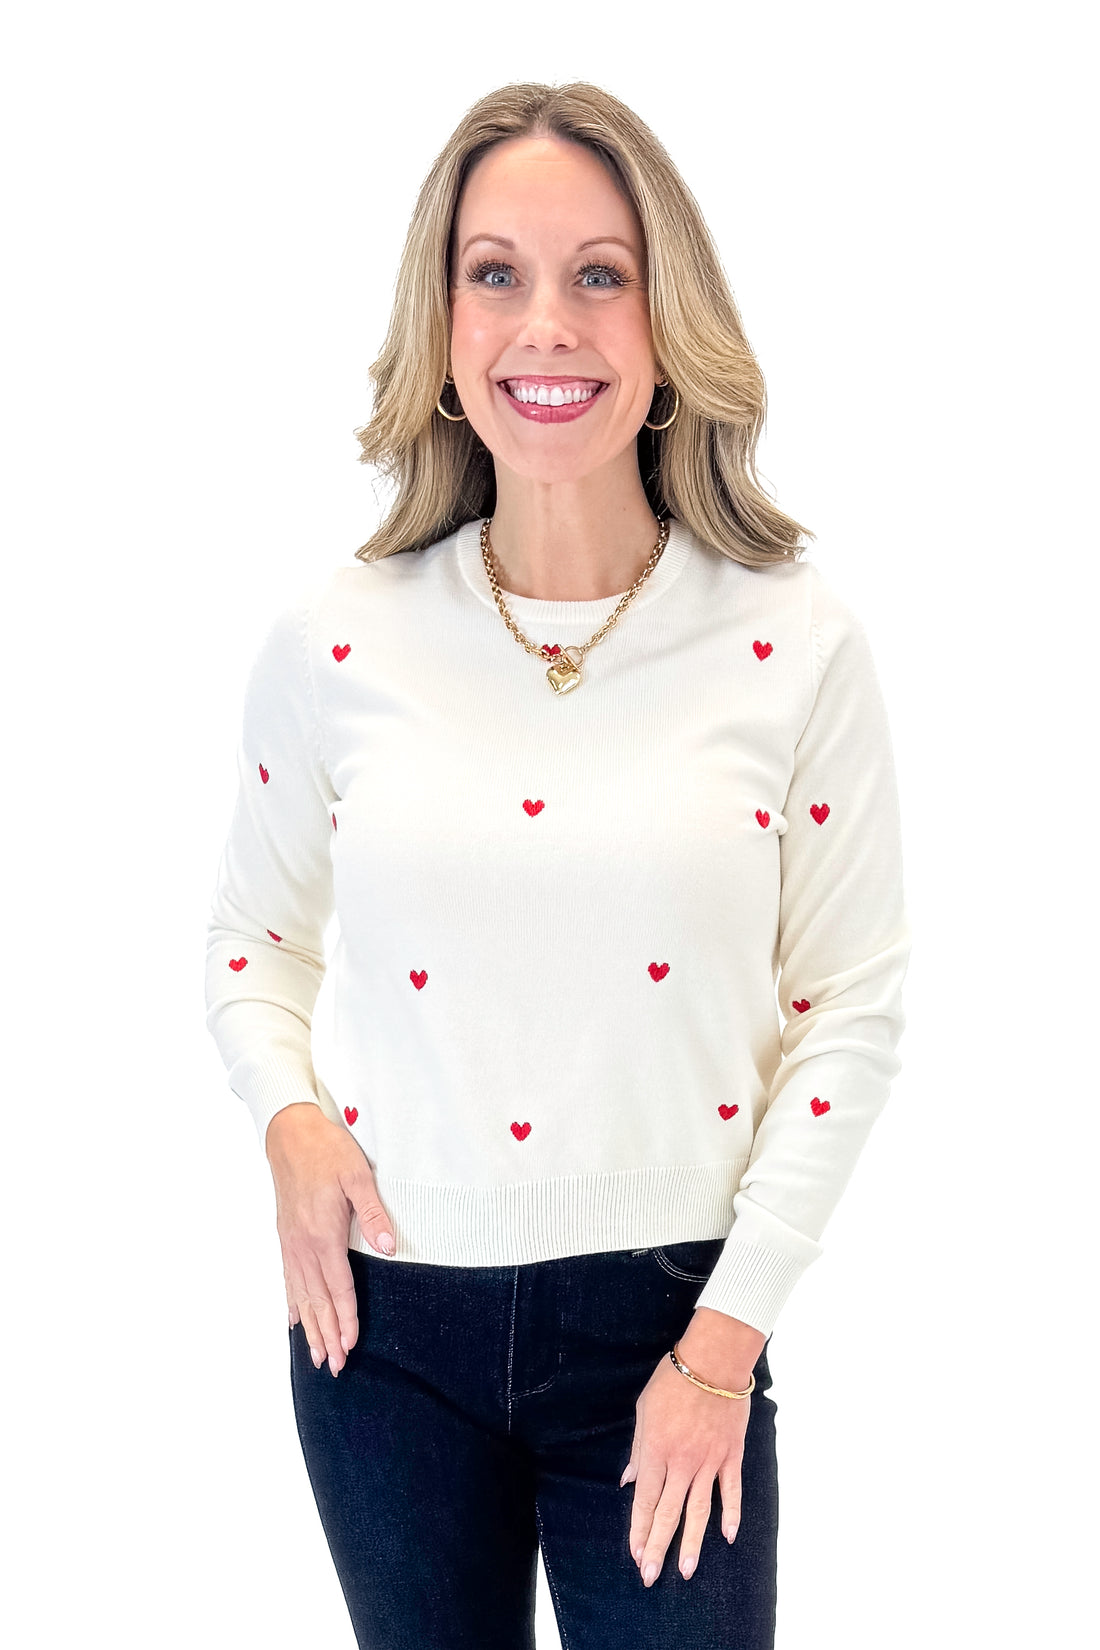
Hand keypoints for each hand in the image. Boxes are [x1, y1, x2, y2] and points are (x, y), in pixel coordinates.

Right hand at [265, 1102, 395, 1378]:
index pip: (339, 1286)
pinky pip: (288, 1278)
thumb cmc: (327, 1152)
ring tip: (316, 1354)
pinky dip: (292, 1303)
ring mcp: (291, 1243)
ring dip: (310, 1326)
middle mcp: (303, 1245)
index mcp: (324, 1234)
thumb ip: (374, 1214)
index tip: (351, 1345)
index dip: (346, 1318)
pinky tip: (294, 1320)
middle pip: (318, 1299)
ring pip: (301, 1294)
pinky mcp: (285, 1236)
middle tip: (335, 1366)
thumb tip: (390, 1247)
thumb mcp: (358, 1176)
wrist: (290, 1135)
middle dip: (327, 1333)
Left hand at [620, 1345, 752, 1585]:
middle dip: (658, 1547)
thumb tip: (629, 1481)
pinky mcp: (732, 1455)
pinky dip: (732, 1514)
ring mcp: (710, 1461)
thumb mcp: (644, 1410)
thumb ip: (638, 1450)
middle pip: (668, 1513)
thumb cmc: (673, 1381)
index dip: (639, 1531)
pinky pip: (732, 1491)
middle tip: (651, 1576)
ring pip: (699, 1510)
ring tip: (686, 1571)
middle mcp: (682, 1463)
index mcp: (656, 1451)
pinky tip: (728, 1538)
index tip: (636, 1556)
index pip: (645, 1500)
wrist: (713, 1360)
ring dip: (691, 1543)